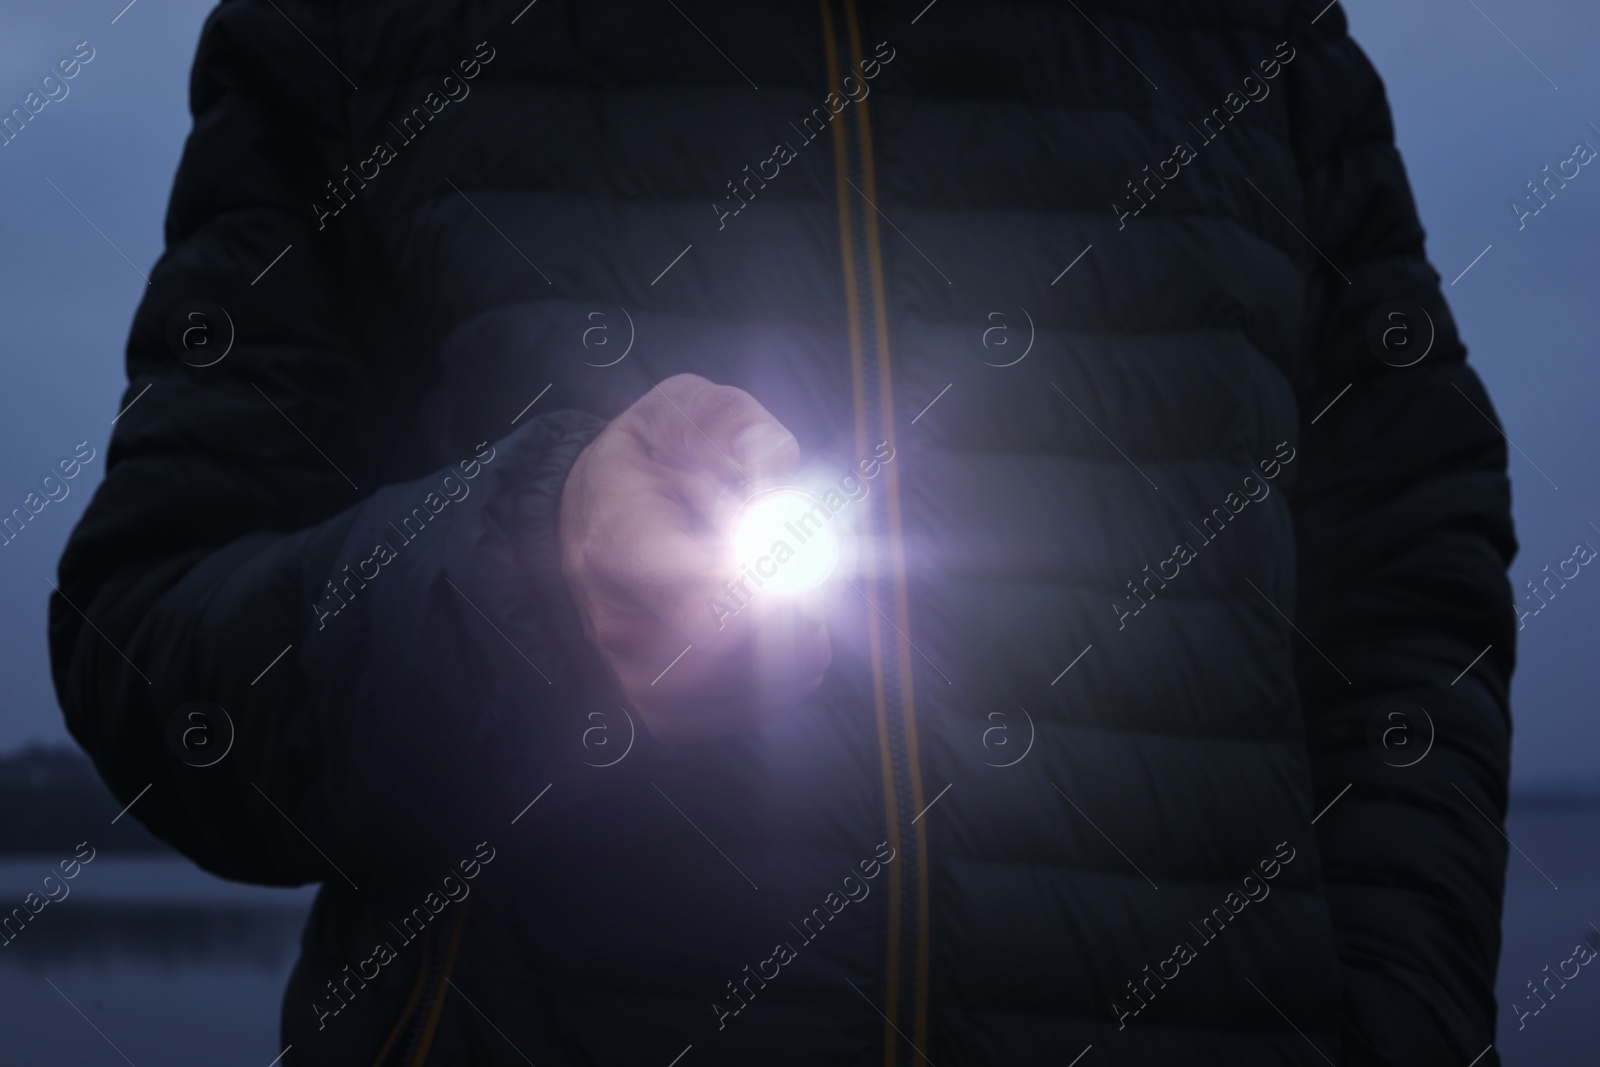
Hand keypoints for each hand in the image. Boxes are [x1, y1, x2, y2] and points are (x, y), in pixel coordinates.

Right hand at [559, 374, 831, 744]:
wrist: (592, 513)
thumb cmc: (650, 458)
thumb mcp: (685, 409)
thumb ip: (733, 426)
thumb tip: (773, 461)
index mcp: (620, 544)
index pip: (700, 595)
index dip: (766, 582)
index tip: (793, 550)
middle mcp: (621, 624)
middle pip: (735, 653)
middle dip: (793, 612)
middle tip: (804, 567)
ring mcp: (640, 679)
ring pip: (753, 690)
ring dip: (797, 642)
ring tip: (788, 590)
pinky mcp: (666, 713)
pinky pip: (752, 710)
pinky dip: (788, 674)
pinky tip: (781, 631)